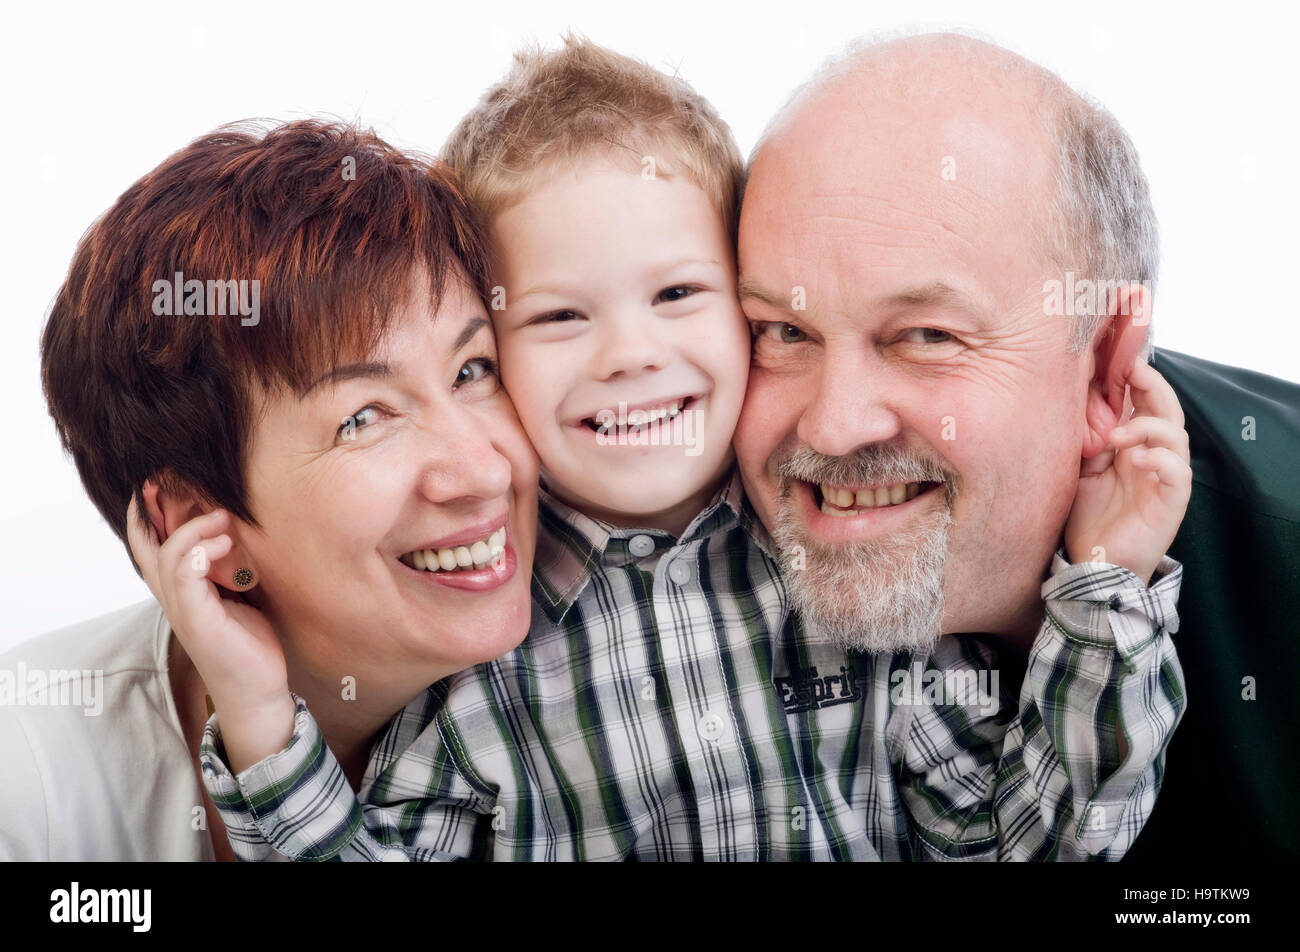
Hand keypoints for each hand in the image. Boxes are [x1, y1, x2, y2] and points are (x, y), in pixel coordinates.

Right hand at [127, 498, 294, 768]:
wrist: (257, 690)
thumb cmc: (250, 644)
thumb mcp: (239, 596)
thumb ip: (229, 568)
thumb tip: (240, 532)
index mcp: (181, 590)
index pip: (150, 547)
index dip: (145, 514)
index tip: (156, 483)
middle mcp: (174, 599)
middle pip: (144, 547)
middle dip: (150, 511)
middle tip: (171, 484)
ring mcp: (183, 611)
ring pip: (167, 557)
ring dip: (192, 530)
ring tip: (221, 517)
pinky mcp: (198, 622)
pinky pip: (185, 577)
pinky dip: (199, 553)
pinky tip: (223, 543)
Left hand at [1065, 359, 1192, 584]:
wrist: (1093, 565)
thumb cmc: (1086, 517)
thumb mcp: (1078, 468)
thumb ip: (1084, 437)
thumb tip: (1071, 396)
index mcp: (1132, 446)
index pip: (1145, 402)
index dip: (1137, 378)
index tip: (1117, 358)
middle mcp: (1152, 457)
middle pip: (1167, 409)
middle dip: (1152, 386)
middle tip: (1130, 372)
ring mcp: (1164, 479)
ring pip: (1177, 436)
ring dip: (1149, 427)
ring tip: (1117, 437)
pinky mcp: (1171, 503)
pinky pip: (1179, 473)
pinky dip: (1161, 461)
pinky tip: (1137, 460)